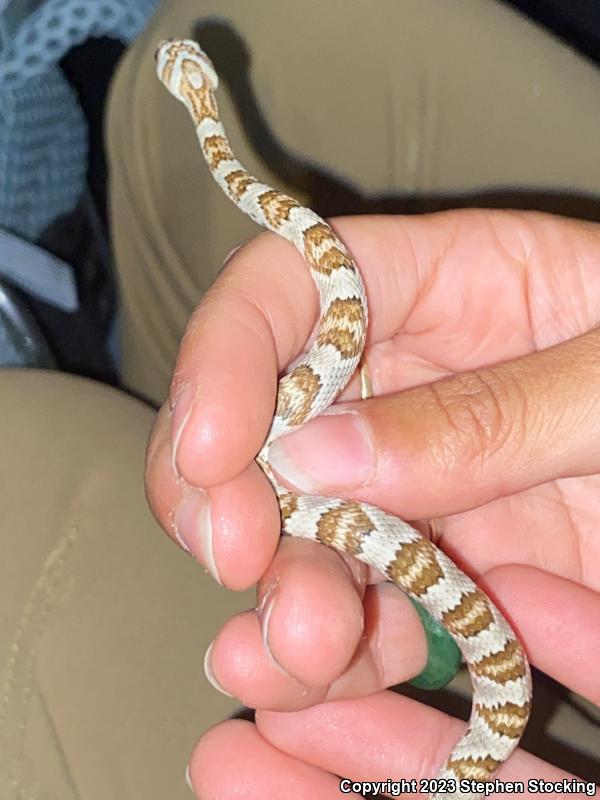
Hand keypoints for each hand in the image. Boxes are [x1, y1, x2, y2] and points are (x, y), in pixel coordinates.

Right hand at [145, 209, 599, 795]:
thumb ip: (492, 413)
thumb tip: (326, 455)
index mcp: (442, 286)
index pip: (287, 288)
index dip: (224, 356)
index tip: (211, 449)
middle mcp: (401, 383)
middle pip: (263, 419)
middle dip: (231, 494)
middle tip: (241, 558)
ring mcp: (412, 478)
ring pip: (300, 529)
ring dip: (280, 590)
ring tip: (302, 649)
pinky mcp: (438, 563)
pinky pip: (365, 605)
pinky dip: (340, 653)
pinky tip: (330, 678)